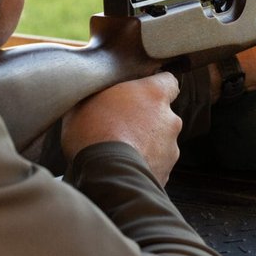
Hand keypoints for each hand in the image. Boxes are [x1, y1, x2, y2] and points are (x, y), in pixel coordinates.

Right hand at [61, 72, 182, 184]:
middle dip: (146, 121)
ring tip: (120, 154)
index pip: (168, 81)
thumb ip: (99, 96)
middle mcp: (169, 119)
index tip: (143, 93)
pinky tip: (123, 170)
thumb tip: (92, 98)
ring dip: (145, 146)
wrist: (106, 174)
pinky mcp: (166, 173)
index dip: (156, 87)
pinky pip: (155, 166)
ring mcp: (171, 148)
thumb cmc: (93, 132)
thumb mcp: (84, 103)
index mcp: (153, 94)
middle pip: (162, 115)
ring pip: (160, 143)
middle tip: (121, 128)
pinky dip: (143, 167)